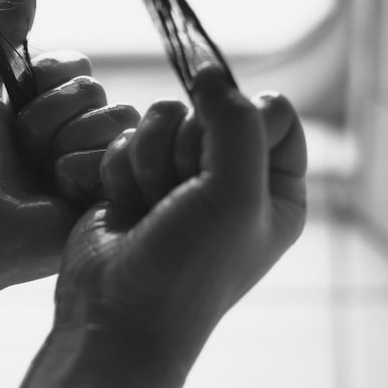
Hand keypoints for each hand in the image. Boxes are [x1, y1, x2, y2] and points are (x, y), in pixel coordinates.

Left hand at [0, 0, 138, 295]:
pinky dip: (80, 171)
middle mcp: (71, 134)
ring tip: (37, 174)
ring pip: (114, 118)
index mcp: (43, 107)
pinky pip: (118, 157)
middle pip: (95, 90)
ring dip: (65, 142)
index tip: (14, 104)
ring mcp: (91, 166)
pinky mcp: (105, 198)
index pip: (77, 65)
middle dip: (50, 115)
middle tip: (19, 148)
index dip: (48, 79)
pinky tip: (55, 195)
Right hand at [54, 66, 306, 366]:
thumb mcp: (234, 193)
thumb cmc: (186, 268)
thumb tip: (209, 72)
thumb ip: (235, 121)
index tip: (219, 163)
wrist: (113, 315)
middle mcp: (230, 180)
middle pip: (209, 109)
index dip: (240, 122)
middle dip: (184, 150)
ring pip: (161, 118)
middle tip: (178, 199)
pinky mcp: (133, 182)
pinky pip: (126, 138)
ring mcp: (178, 181)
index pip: (272, 111)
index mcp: (275, 187)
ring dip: (147, 161)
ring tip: (147, 208)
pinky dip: (118, 171)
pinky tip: (121, 208)